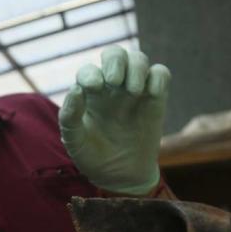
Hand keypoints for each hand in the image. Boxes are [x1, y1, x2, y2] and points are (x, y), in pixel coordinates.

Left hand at [58, 45, 171, 195]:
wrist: (121, 177)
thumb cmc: (93, 157)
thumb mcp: (75, 142)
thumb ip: (70, 117)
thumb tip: (76, 90)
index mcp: (89, 94)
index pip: (88, 71)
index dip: (90, 74)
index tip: (93, 87)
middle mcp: (112, 87)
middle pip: (115, 54)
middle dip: (114, 61)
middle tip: (114, 81)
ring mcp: (135, 91)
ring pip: (138, 60)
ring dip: (136, 68)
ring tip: (132, 91)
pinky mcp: (155, 99)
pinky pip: (160, 74)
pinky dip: (158, 76)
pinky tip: (152, 93)